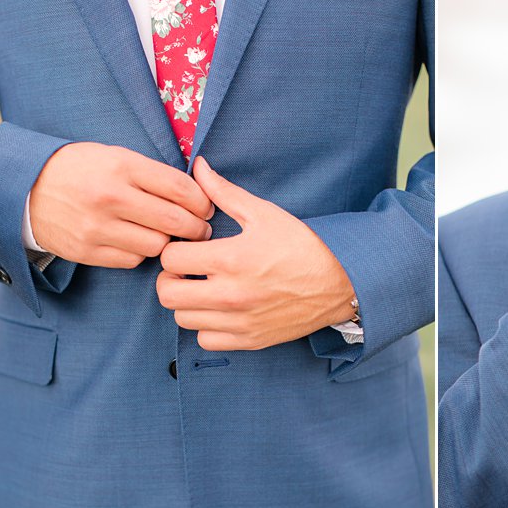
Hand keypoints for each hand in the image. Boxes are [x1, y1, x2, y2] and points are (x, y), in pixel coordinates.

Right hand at [29, 142, 213, 267]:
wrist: (26, 189)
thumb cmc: (79, 169)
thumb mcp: (114, 155)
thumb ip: (152, 172)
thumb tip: (198, 192)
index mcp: (121, 166)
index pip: (180, 189)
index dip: (202, 201)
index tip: (206, 207)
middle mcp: (111, 197)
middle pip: (175, 222)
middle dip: (197, 228)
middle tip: (201, 229)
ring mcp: (98, 227)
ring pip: (157, 246)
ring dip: (168, 243)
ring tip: (168, 236)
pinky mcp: (87, 251)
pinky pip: (132, 261)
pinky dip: (142, 254)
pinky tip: (139, 242)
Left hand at [156, 157, 355, 351]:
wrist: (340, 282)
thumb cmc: (301, 245)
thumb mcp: (263, 213)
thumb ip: (224, 193)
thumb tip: (199, 167)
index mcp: (229, 258)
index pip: (170, 259)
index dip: (173, 249)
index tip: (187, 247)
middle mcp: (230, 294)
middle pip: (167, 294)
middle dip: (170, 278)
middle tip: (185, 270)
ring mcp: (239, 320)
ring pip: (182, 319)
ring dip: (186, 302)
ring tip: (202, 289)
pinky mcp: (249, 339)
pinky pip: (205, 340)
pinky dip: (205, 327)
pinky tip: (217, 310)